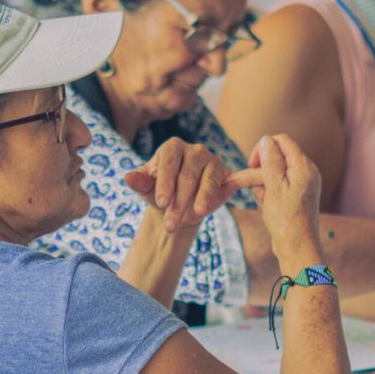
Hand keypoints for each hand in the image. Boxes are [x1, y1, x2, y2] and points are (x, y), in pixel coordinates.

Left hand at [125, 137, 259, 232]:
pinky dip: (239, 181)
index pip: (169, 164)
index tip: (162, 203)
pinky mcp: (226, 175)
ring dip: (203, 200)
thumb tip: (129, 178)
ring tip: (198, 214)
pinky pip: (233, 180)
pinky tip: (245, 183)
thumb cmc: (160, 192)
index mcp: (172, 147)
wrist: (177, 205)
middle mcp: (195, 150)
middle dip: (180, 202)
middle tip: (171, 225)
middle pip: (188, 176)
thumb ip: (139, 182)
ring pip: (209, 181)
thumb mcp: (146, 189)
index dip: (166, 184)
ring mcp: (213, 161)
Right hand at [247, 134, 322, 267]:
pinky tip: (264, 203)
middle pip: (276, 158)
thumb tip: (267, 139)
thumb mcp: (274, 187)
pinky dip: (267, 191)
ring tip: (260, 199)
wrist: (297, 247)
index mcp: (304, 167)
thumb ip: (271, 161)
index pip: (281, 141)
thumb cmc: (286, 220)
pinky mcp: (297, 194)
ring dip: (261, 183)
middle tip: (241, 182)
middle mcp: (306, 172)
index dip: (263, 148)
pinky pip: (278, 185)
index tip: (251, 164)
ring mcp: (302, 183)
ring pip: (274, 173)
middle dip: (259, 170)